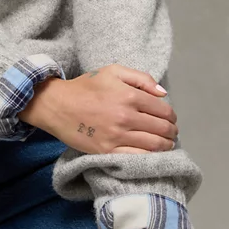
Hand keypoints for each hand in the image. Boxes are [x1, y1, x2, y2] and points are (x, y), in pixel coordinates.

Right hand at [24, 64, 178, 154]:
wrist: (57, 105)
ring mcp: (117, 136)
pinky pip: (137, 157)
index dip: (171, 116)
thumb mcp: (112, 71)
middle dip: (171, 131)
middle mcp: (126, 117)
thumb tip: (163, 94)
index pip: (163, 110)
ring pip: (154, 145)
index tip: (170, 119)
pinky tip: (151, 153)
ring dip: (165, 145)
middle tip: (171, 133)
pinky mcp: (108, 151)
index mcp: (129, 96)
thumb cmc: (86, 87)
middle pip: (162, 129)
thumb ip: (141, 78)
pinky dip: (150, 156)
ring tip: (166, 144)